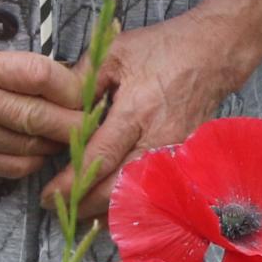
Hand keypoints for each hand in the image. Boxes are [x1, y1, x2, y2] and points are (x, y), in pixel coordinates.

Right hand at [0, 48, 82, 183]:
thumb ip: (4, 62)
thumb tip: (57, 72)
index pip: (41, 76)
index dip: (73, 82)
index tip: (86, 85)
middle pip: (43, 119)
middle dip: (77, 121)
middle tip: (95, 117)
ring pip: (32, 151)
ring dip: (57, 144)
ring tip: (68, 133)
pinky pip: (11, 170)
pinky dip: (32, 161)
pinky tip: (36, 149)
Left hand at [47, 0, 261, 214]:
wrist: (213, 54)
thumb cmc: (163, 49)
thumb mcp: (115, 52)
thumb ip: (83, 80)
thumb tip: (56, 106)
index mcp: (136, 111)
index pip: (100, 158)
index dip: (72, 182)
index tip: (49, 195)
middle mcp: (157, 139)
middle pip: (118, 188)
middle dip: (85, 204)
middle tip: (59, 209)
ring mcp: (174, 153)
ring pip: (137, 196)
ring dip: (106, 210)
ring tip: (79, 212)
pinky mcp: (183, 159)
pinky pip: (153, 190)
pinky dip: (131, 203)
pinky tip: (111, 206)